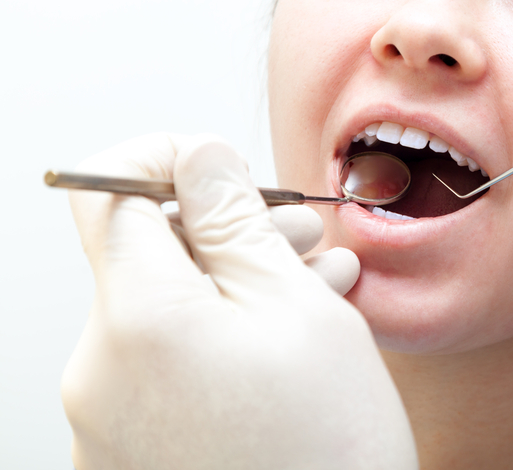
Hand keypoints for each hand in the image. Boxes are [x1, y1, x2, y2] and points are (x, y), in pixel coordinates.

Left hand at [61, 133, 416, 469]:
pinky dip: (222, 343)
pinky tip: (289, 346)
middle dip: (227, 233)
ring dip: (237, 288)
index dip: (165, 160)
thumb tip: (199, 157)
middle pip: (148, 259)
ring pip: (168, 315)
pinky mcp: (131, 457)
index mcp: (138, 321)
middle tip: (304, 239)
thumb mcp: (298, 309)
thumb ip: (236, 222)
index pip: (108, 195)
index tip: (221, 167)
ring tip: (319, 290)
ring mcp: (107, 424)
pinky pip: (167, 371)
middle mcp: (99, 372)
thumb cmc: (327, 451)